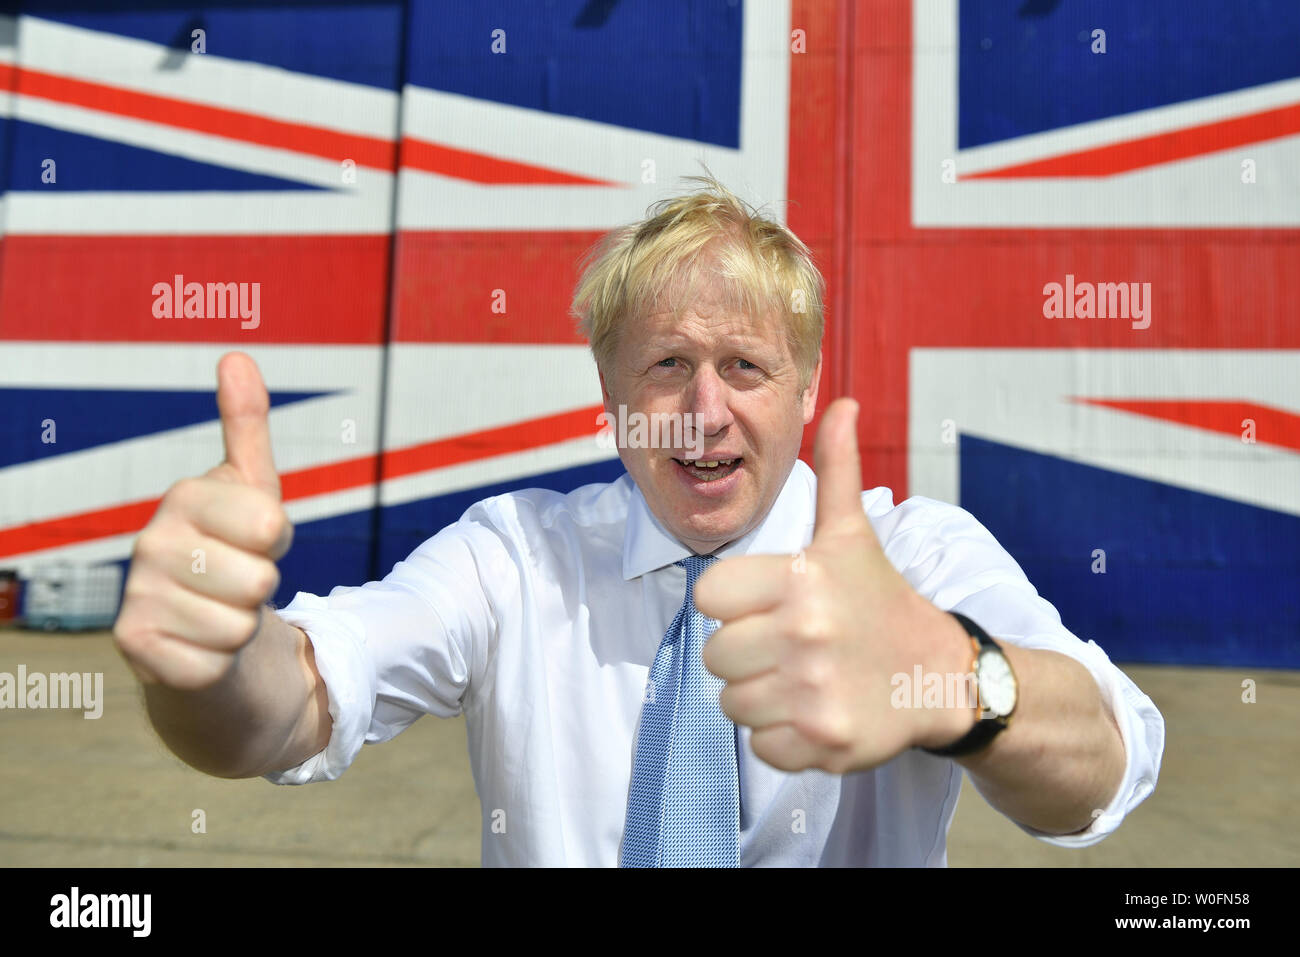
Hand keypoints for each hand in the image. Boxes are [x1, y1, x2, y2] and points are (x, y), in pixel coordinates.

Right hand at [112, 352, 293, 689]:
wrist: (203, 630)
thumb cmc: (236, 553)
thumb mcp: (254, 490)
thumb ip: (247, 426)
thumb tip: (236, 356)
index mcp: (184, 496)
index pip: (273, 526)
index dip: (279, 542)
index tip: (258, 541)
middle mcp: (149, 542)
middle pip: (260, 580)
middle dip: (262, 588)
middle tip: (237, 583)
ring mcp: (136, 596)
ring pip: (240, 625)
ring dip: (242, 626)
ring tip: (219, 611)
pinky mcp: (135, 648)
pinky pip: (215, 662)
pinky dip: (220, 661)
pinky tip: (200, 646)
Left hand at [694, 398, 974, 773]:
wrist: (942, 674)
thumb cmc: (881, 599)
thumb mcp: (852, 534)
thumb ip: (837, 470)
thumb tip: (843, 402)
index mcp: (799, 578)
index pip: (707, 597)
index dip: (731, 604)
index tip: (767, 605)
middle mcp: (804, 634)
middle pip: (714, 656)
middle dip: (745, 654)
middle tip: (790, 647)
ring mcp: (814, 692)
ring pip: (731, 704)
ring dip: (760, 696)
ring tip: (802, 678)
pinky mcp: (823, 743)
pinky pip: (760, 745)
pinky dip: (782, 737)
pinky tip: (815, 711)